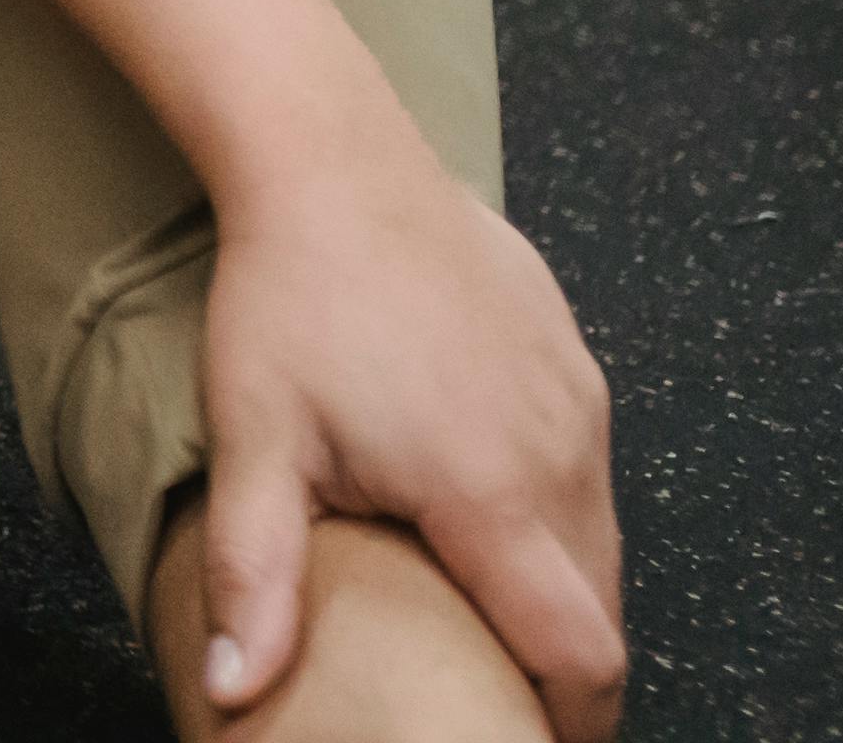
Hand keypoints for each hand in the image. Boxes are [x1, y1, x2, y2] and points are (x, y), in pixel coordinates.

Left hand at [182, 140, 621, 735]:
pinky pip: (593, 470)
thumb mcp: (257, 440)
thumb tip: (238, 689)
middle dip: (563, 664)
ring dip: (563, 587)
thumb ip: (256, 575)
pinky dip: (562, 514)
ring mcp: (579, 405)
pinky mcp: (577, 364)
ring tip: (490, 607)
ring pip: (605, 539)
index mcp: (491, 494)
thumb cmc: (288, 296)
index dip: (567, 717)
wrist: (333, 158)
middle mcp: (560, 455)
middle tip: (494, 684)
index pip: (579, 653)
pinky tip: (492, 507)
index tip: (522, 735)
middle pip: (600, 607)